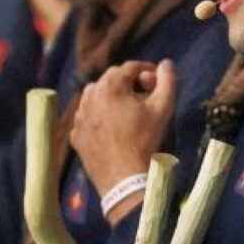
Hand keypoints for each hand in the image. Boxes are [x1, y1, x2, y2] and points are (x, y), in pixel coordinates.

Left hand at [71, 60, 177, 211]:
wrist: (125, 180)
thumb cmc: (146, 141)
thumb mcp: (163, 108)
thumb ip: (167, 80)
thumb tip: (166, 63)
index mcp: (109, 87)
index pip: (130, 67)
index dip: (147, 70)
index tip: (158, 80)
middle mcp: (89, 97)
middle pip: (111, 79)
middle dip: (129, 83)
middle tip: (145, 96)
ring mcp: (79, 117)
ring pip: (96, 96)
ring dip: (112, 97)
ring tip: (129, 111)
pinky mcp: (76, 136)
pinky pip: (88, 117)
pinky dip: (100, 116)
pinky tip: (114, 128)